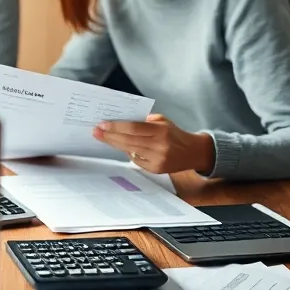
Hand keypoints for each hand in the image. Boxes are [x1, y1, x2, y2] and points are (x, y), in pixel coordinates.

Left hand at [93, 113, 214, 174]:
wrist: (193, 152)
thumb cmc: (175, 133)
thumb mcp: (162, 121)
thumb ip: (144, 120)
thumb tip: (121, 120)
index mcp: (161, 131)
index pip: (133, 128)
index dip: (116, 127)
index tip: (102, 124)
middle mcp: (159, 146)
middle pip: (128, 141)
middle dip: (110, 136)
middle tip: (96, 131)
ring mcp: (157, 159)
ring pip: (130, 151)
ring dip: (115, 144)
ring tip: (103, 137)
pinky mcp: (156, 169)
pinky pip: (135, 160)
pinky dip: (128, 153)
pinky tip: (121, 147)